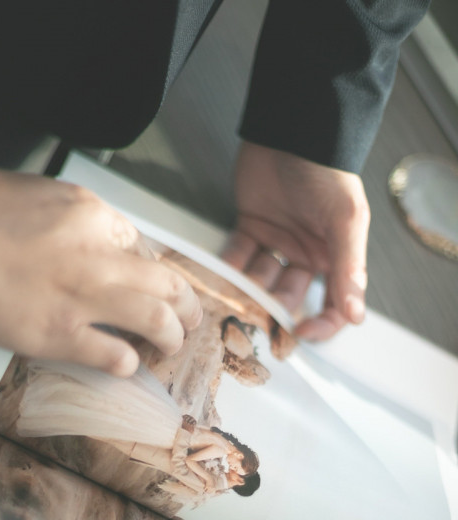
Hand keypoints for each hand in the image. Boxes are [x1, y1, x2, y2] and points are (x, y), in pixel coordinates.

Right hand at [0, 159, 201, 375]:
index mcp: (91, 214)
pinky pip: (113, 355)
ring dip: (172, 335)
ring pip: (155, 319)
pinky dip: (127, 363)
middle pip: (165, 281)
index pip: (138, 245)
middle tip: (190, 316)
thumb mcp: (32, 189)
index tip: (147, 281)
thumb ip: (65, 214)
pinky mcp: (61, 334)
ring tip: (173, 345)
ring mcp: (84, 297)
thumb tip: (73, 231)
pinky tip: (127, 365)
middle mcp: (99, 255)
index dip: (147, 268)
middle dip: (186, 302)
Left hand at [223, 142, 370, 339]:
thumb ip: (348, 269)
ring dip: (248, 291)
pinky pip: (237, 257)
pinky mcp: (250, 228)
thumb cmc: (326, 173)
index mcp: (336, 256)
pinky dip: (227, 269)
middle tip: (257, 315)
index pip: (333, 304)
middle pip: (289, 297)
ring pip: (260, 281)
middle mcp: (307, 254)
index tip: (302, 333)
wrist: (291, 130)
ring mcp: (278, 243)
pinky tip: (218, 278)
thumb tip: (357, 316)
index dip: (320, 324)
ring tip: (234, 297)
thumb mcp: (346, 220)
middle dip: (274, 309)